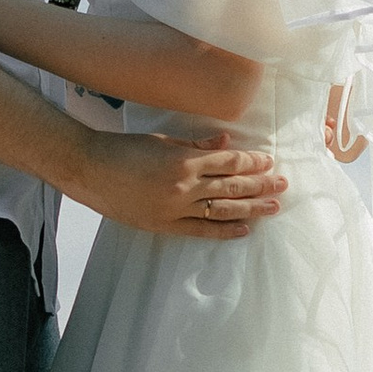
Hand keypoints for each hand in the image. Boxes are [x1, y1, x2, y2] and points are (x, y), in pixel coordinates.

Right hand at [75, 127, 285, 242]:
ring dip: (251, 208)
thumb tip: (226, 142)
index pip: (229, 163)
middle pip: (232, 187)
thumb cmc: (123, 149)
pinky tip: (244, 229)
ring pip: (223, 210)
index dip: (253, 163)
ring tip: (273, 207)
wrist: (89, 169)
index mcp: (184, 161)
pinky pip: (201, 230)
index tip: (269, 162)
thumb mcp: (162, 141)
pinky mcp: (164, 225)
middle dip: (261, 185)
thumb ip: (196, 144)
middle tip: (283, 185)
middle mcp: (184, 187)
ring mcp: (175, 209)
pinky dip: (225, 231)